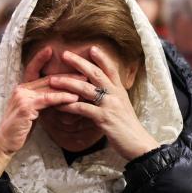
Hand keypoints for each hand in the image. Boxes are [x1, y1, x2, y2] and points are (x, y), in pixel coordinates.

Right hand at [0, 47, 80, 176]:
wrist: (4, 143)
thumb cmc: (19, 130)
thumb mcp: (32, 112)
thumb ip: (42, 102)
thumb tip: (58, 97)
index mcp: (21, 89)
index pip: (33, 69)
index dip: (42, 59)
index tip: (53, 50)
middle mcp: (21, 89)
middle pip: (48, 78)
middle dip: (67, 75)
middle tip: (84, 72)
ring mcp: (22, 97)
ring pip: (50, 87)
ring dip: (69, 85)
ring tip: (84, 83)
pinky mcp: (26, 107)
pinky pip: (48, 99)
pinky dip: (62, 98)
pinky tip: (74, 98)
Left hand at [48, 46, 159, 160]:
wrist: (138, 144)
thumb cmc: (128, 128)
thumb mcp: (122, 108)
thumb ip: (112, 98)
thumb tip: (101, 93)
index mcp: (120, 90)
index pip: (110, 69)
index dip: (101, 58)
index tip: (91, 47)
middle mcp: (115, 94)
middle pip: (95, 73)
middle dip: (79, 62)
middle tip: (64, 54)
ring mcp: (110, 106)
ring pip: (86, 89)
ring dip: (68, 83)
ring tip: (53, 80)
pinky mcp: (104, 119)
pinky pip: (83, 109)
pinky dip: (69, 106)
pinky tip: (58, 105)